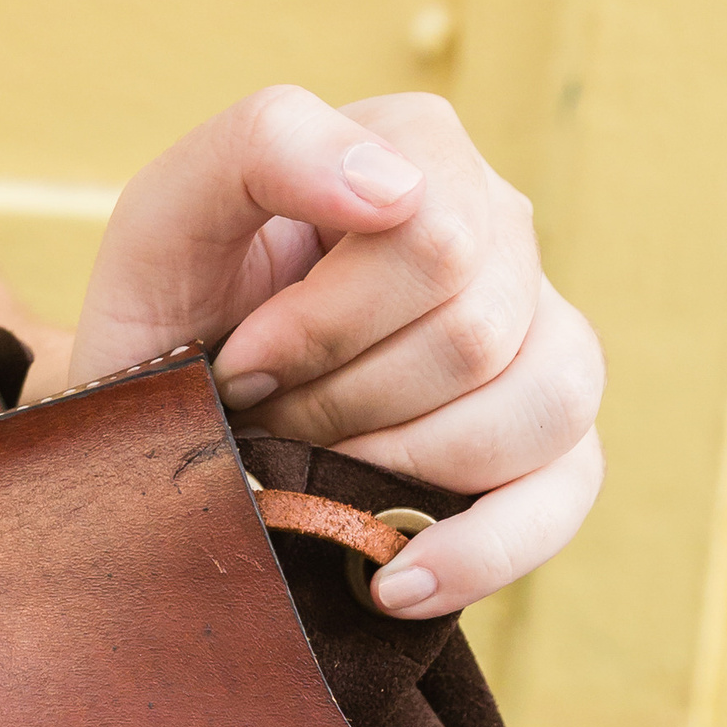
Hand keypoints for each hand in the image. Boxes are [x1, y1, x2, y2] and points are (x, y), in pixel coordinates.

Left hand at [64, 84, 603, 620]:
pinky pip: (569, 492)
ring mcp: (540, 336)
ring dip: (403, 466)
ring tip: (320, 472)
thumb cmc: (168, 320)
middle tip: (270, 419)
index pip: (434, 240)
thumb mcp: (165, 219)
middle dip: (346, 402)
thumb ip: (263, 145)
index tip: (242, 366)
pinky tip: (394, 580)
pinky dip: (482, 550)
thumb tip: (395, 191)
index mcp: (419, 153)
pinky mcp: (552, 443)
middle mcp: (499, 233)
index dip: (325, 327)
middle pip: (475, 334)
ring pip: (543, 405)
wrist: (156, 433)